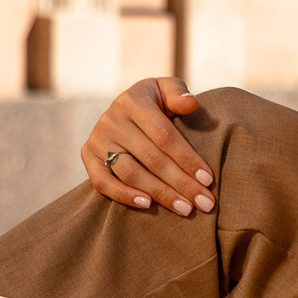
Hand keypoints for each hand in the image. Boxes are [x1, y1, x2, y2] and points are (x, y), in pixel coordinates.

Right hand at [82, 77, 216, 214]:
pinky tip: (149, 205)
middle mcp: (111, 120)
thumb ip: (179, 94)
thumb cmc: (156, 101)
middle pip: (151, 159)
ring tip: (185, 209)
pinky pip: (103, 182)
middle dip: (181, 183)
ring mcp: (97, 140)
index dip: (187, 158)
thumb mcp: (167, 89)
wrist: (126, 108)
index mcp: (133, 101)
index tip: (208, 179)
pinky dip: (124, 196)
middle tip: (204, 202)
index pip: (164, 136)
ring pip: (131, 174)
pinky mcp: (88, 157)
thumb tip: (191, 103)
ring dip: (160, 194)